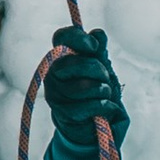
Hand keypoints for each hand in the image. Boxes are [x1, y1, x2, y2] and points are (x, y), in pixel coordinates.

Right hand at [42, 25, 128, 148]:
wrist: (88, 124)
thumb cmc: (93, 91)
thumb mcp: (99, 68)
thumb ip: (98, 51)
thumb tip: (98, 34)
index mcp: (60, 58)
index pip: (61, 37)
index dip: (79, 38)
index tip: (95, 46)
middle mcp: (52, 74)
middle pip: (76, 63)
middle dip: (99, 70)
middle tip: (104, 77)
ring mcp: (55, 95)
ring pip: (85, 87)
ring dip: (104, 90)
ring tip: (105, 94)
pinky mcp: (63, 114)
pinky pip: (90, 106)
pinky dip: (105, 106)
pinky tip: (106, 107)